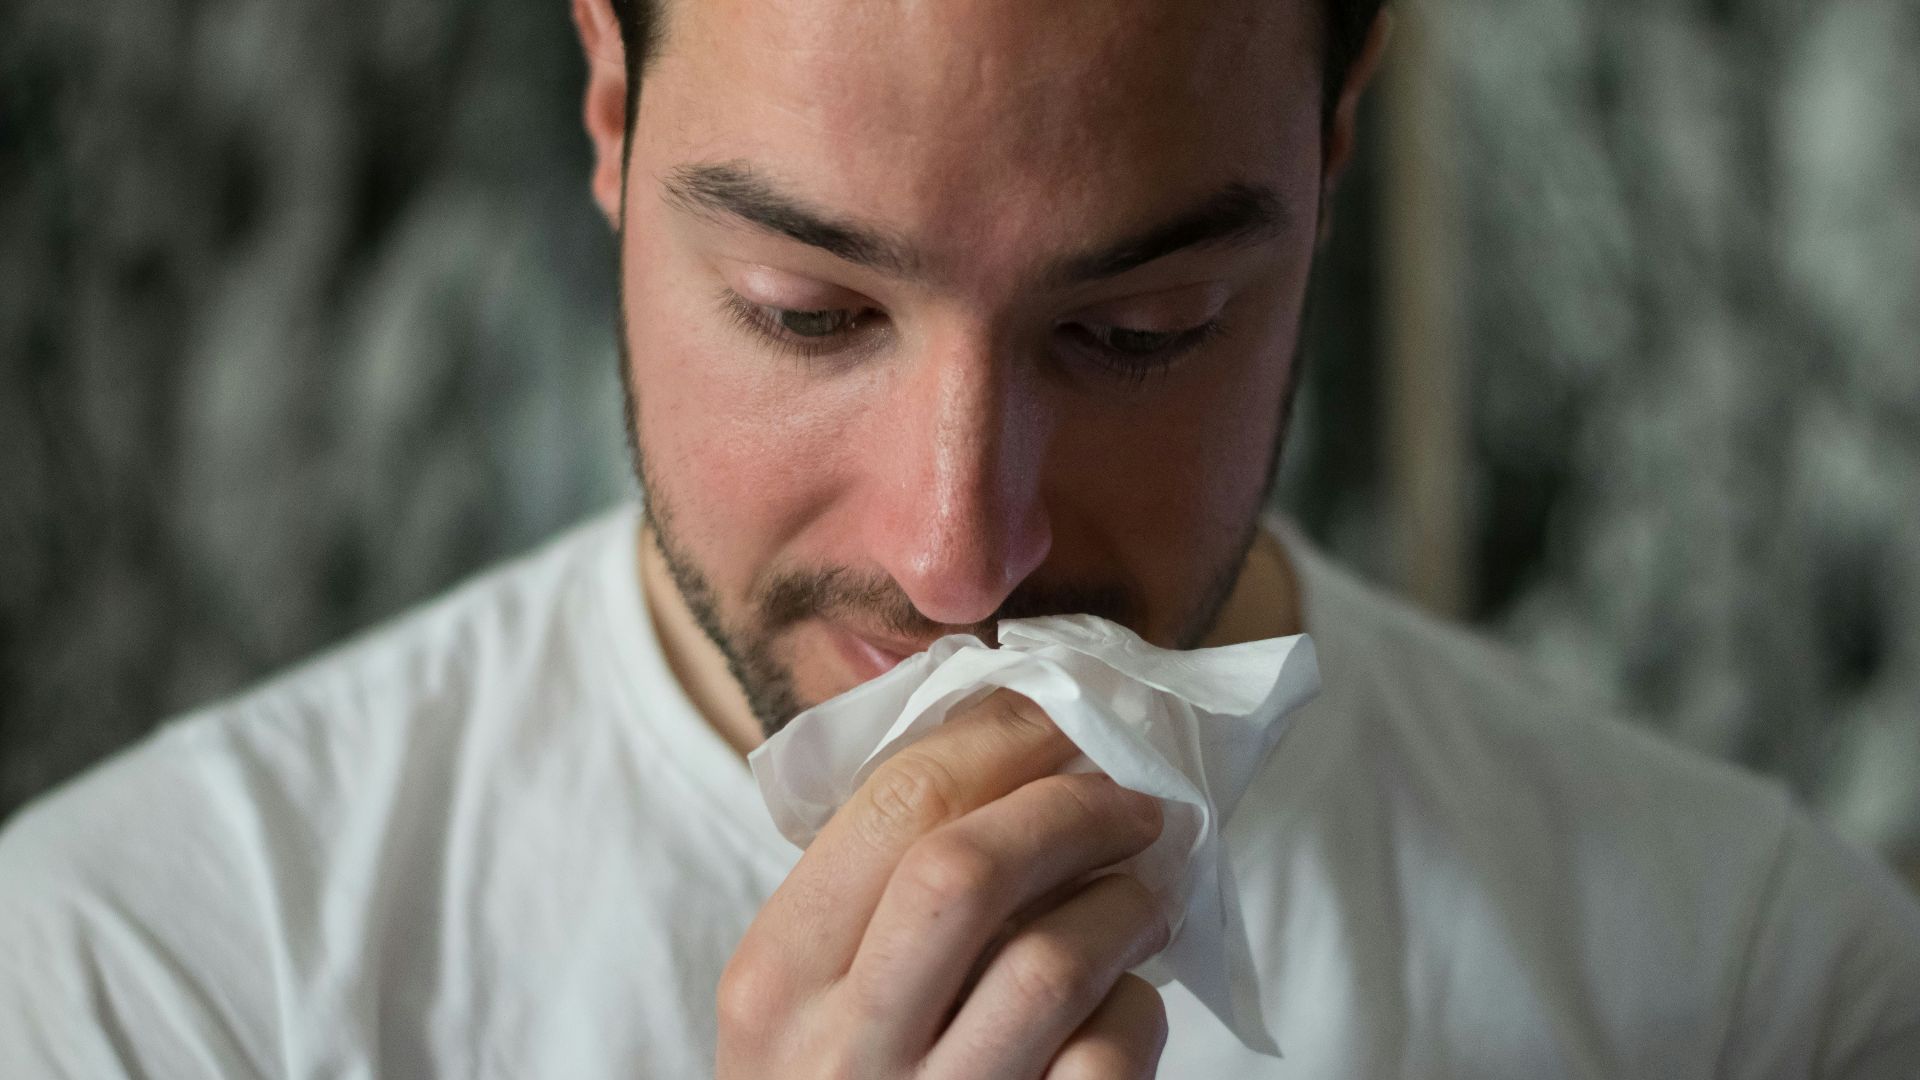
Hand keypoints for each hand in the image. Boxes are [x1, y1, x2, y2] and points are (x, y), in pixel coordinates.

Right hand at [717, 689, 1170, 1078]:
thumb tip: (1014, 746)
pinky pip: (1106, 1058)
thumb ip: (873, 893)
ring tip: (1151, 888)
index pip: (894, 803)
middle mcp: (837, 1050)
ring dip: (1127, 902)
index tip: (1064, 718)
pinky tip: (1127, 1002)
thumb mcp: (807, 1002)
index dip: (1002, 739)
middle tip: (1134, 798)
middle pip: (967, 868)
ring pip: (1054, 961)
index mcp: (775, 979)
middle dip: (1071, 807)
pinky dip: (1136, 1012)